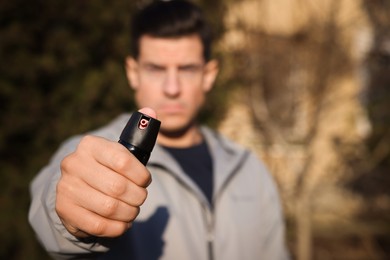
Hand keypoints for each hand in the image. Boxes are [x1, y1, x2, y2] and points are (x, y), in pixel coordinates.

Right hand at [56, 108, 155, 237]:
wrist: (77, 188)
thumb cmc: (108, 168)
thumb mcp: (122, 150)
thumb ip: (139, 131)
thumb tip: (151, 111)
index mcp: (90, 145)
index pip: (123, 160)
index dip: (141, 175)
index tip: (145, 181)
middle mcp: (73, 164)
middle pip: (118, 187)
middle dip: (138, 196)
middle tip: (140, 198)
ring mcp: (66, 188)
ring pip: (110, 207)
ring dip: (130, 212)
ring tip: (133, 210)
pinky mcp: (65, 210)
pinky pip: (98, 225)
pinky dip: (117, 227)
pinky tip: (122, 222)